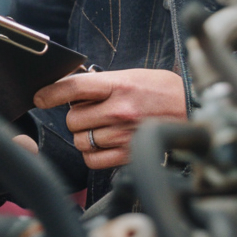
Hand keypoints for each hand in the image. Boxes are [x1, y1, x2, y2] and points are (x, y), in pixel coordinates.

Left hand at [33, 68, 186, 169]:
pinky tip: (103, 144)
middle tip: (91, 112)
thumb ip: (103, 83)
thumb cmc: (163, 91)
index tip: (40, 97)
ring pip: (81, 140)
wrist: (196, 112)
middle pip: (72, 119)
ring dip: (85, 135)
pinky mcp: (128, 155)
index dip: (51, 92)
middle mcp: (119, 110)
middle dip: (77, 116)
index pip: (74, 87)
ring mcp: (123, 135)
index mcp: (119, 85)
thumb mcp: (133, 76)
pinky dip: (93, 154)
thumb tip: (71, 89)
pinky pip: (92, 160)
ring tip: (101, 127)